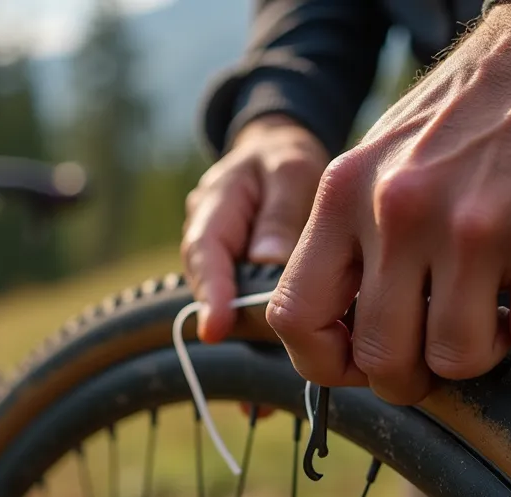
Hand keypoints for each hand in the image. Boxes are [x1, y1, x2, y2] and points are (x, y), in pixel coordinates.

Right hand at [182, 114, 327, 342]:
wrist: (278, 153)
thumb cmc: (284, 158)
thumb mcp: (291, 170)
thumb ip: (280, 212)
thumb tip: (267, 260)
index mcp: (213, 207)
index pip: (203, 254)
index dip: (210, 294)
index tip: (215, 328)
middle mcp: (207, 237)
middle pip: (213, 288)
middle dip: (243, 311)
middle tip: (289, 328)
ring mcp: (221, 259)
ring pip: (230, 299)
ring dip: (259, 314)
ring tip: (305, 319)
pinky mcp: (238, 273)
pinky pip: (247, 299)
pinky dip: (269, 309)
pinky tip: (306, 313)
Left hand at [265, 3, 510, 404]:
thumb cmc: (480, 117)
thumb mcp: (387, 162)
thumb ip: (359, 239)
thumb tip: (350, 340)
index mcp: (346, 193)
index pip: (295, 316)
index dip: (327, 363)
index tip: (362, 366)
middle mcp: (399, 210)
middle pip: (382, 357)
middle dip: (417, 376)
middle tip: (449, 350)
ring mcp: (473, 227)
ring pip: (458, 358)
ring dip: (490, 351)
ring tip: (509, 309)